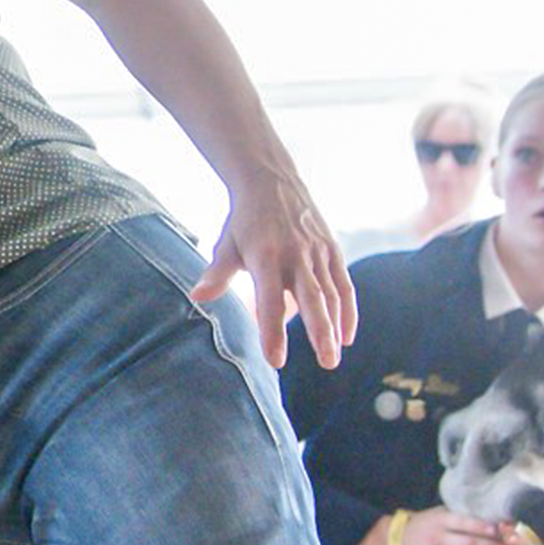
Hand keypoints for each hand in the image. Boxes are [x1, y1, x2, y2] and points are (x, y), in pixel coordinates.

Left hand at [191, 171, 355, 367]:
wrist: (271, 181)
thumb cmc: (244, 221)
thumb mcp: (227, 245)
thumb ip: (216, 274)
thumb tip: (196, 298)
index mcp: (265, 256)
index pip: (269, 300)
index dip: (272, 331)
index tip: (275, 360)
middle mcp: (295, 254)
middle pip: (312, 298)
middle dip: (320, 332)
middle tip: (327, 363)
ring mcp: (317, 252)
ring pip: (331, 294)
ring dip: (335, 327)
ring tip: (333, 357)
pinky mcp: (332, 250)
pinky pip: (344, 285)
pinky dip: (347, 311)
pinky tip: (346, 336)